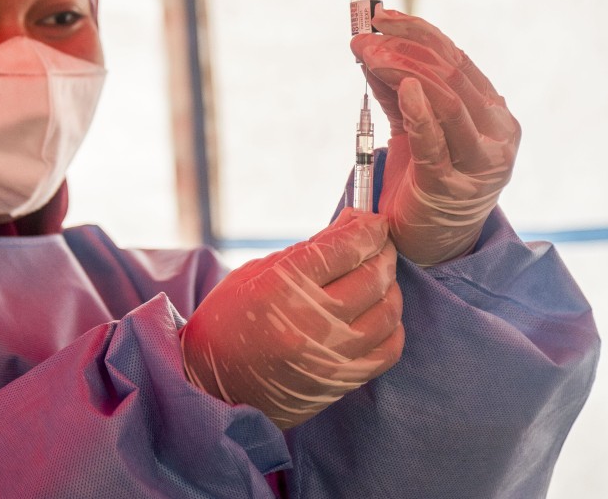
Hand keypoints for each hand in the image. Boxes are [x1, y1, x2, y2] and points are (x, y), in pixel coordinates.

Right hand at [180, 208, 402, 429]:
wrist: (215, 388)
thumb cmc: (229, 322)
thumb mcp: (255, 274)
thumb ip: (307, 250)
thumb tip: (352, 223)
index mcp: (280, 288)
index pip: (342, 248)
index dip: (366, 228)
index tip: (374, 221)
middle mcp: (309, 322)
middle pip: (371, 276)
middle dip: (382, 251)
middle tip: (379, 243)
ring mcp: (330, 356)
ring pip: (387, 311)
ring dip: (390, 286)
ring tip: (379, 276)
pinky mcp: (342, 381)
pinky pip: (389, 348)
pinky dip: (392, 325)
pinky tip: (379, 313)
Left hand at [351, 6, 520, 265]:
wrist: (428, 244)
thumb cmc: (423, 182)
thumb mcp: (411, 128)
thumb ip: (395, 91)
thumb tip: (368, 49)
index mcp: (492, 112)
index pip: (456, 58)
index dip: (418, 32)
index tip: (380, 17)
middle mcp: (497, 132)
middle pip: (450, 73)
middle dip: (402, 48)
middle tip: (362, 39)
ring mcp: (480, 161)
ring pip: (446, 99)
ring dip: (401, 69)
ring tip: (367, 55)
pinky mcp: (452, 185)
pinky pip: (436, 142)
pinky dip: (420, 111)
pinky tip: (403, 86)